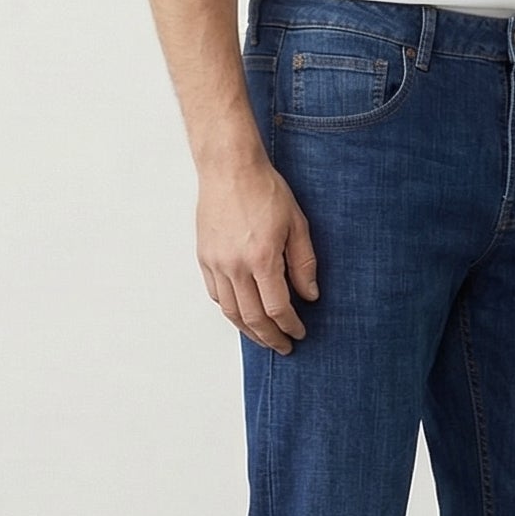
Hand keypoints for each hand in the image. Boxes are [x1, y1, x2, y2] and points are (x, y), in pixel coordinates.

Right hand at [197, 154, 319, 353]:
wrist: (230, 168)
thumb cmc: (265, 190)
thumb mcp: (297, 224)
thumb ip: (304, 263)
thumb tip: (310, 295)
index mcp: (262, 258)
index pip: (277, 308)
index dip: (290, 326)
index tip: (299, 333)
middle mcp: (235, 266)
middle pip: (252, 318)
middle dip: (270, 337)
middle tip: (283, 346)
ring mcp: (216, 263)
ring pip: (231, 311)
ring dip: (248, 331)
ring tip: (263, 338)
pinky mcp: (204, 257)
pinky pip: (216, 294)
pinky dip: (230, 310)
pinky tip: (242, 313)